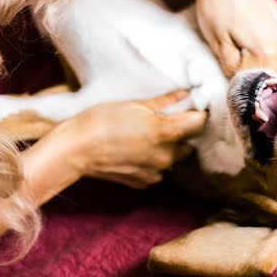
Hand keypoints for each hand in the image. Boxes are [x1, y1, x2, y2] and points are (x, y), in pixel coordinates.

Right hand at [54, 90, 207, 188]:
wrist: (76, 150)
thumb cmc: (101, 121)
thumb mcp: (135, 104)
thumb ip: (165, 101)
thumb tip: (185, 93)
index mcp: (165, 133)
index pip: (199, 123)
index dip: (198, 113)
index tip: (192, 107)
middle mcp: (165, 156)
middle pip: (188, 142)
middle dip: (181, 132)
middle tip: (163, 120)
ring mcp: (155, 172)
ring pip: (174, 157)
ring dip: (167, 147)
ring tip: (145, 135)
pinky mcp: (144, 183)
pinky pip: (158, 169)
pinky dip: (153, 160)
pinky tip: (136, 150)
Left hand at [193, 0, 276, 77]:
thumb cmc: (215, 6)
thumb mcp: (217, 43)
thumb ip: (232, 68)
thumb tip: (240, 82)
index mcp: (265, 51)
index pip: (257, 81)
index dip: (242, 80)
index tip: (230, 73)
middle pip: (270, 72)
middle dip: (254, 71)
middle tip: (235, 61)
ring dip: (264, 61)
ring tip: (245, 48)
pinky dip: (271, 46)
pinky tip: (255, 37)